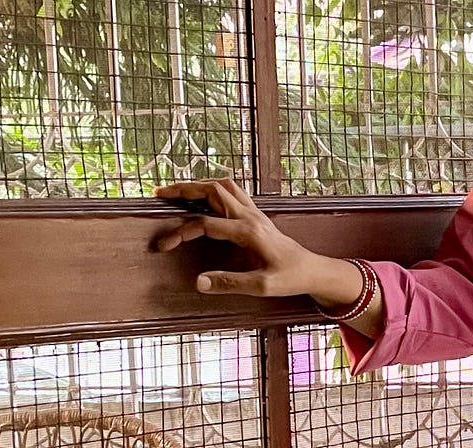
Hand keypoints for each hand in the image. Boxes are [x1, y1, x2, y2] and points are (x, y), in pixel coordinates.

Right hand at [152, 179, 360, 306]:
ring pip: (223, 185)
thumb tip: (198, 282)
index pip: (205, 225)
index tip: (163, 246)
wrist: (312, 270)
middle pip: (213, 190)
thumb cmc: (290, 278)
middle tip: (160, 193)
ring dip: (198, 184)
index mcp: (248, 232)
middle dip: (184, 189)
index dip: (180, 233)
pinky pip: (232, 191)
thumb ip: (229, 283)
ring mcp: (254, 212)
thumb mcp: (261, 287)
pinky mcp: (256, 215)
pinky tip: (202, 195)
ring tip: (176, 190)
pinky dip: (213, 188)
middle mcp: (250, 216)